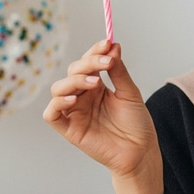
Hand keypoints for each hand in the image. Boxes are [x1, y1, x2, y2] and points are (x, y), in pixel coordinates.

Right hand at [42, 40, 163, 193]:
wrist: (141, 151)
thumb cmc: (137, 123)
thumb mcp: (130, 93)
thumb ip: (119, 71)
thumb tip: (113, 46)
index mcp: (97, 86)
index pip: (88, 63)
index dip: (94, 52)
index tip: (107, 43)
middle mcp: (83, 97)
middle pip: (73, 72)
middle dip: (88, 63)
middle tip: (106, 63)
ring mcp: (75, 112)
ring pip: (59, 89)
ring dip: (74, 80)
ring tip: (95, 82)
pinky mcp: (69, 129)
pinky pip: (52, 114)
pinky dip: (58, 103)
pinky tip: (74, 98)